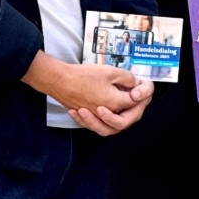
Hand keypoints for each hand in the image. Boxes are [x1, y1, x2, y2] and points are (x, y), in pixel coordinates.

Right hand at [26, 54, 149, 136]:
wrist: (58, 80)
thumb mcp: (111, 72)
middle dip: (133, 107)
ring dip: (116, 117)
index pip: (135, 102)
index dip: (140, 93)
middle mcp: (105, 114)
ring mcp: (94, 116)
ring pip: (109, 126)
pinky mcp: (84, 115)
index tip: (140, 84)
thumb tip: (135, 83)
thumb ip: (127, 78)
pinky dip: (99, 118)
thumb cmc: (82, 76)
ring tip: (119, 105)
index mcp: (116, 103)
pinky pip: (94, 123)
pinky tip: (100, 109)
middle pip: (125, 119)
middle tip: (134, 96)